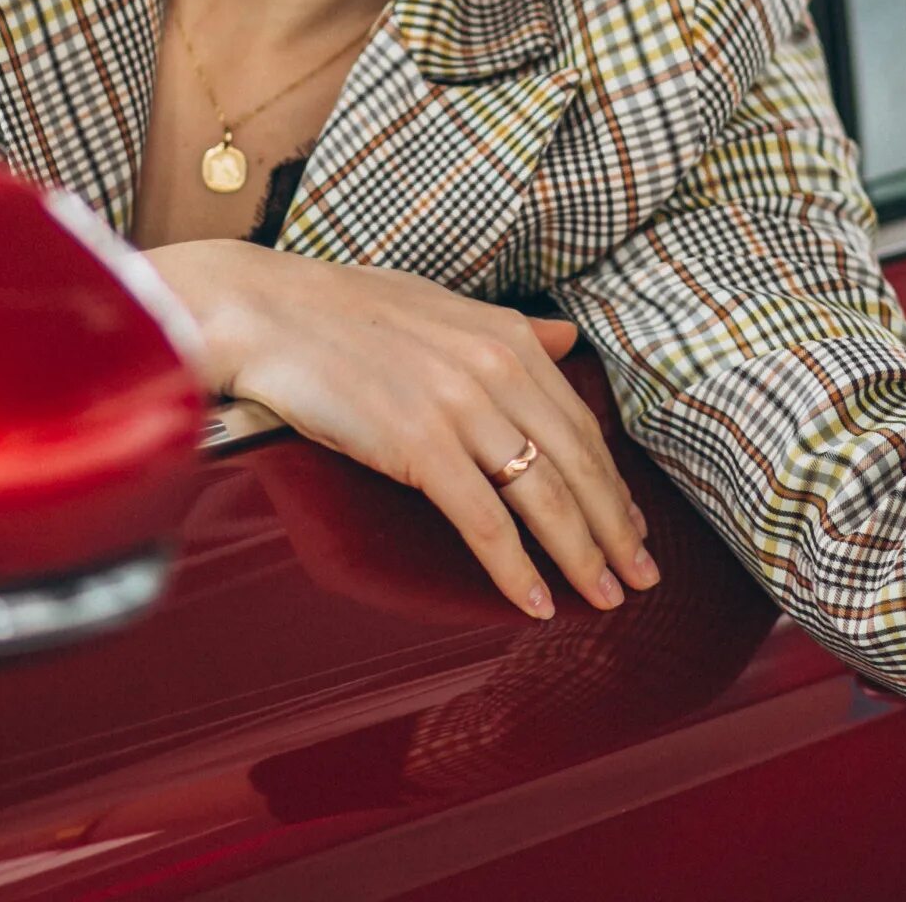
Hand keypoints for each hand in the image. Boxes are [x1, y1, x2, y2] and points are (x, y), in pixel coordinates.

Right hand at [142, 241, 658, 619]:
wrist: (264, 311)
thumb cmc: (342, 311)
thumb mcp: (440, 305)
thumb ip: (509, 331)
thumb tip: (566, 338)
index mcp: (508, 337)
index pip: (580, 426)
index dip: (613, 484)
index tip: (632, 526)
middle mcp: (497, 369)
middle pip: (577, 466)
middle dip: (616, 529)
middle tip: (641, 576)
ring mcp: (460, 408)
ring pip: (544, 499)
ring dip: (581, 556)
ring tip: (605, 596)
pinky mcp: (419, 446)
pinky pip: (484, 523)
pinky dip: (516, 569)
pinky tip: (537, 600)